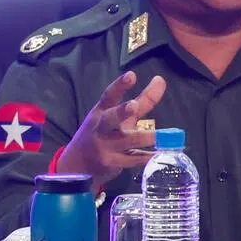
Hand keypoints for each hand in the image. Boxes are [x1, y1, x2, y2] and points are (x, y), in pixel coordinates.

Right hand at [56, 72, 166, 193]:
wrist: (77, 165)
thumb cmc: (102, 133)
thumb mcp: (117, 115)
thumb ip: (142, 100)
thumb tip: (161, 80)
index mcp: (101, 112)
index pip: (109, 96)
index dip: (119, 86)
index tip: (132, 75)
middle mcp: (101, 127)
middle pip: (111, 118)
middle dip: (122, 112)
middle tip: (133, 106)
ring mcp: (105, 146)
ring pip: (127, 140)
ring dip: (146, 137)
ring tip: (163, 135)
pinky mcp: (111, 163)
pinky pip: (132, 160)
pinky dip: (147, 157)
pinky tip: (160, 153)